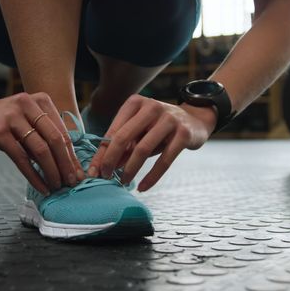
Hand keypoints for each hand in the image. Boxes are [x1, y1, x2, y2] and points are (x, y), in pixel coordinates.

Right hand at [0, 92, 84, 194]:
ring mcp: (12, 117)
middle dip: (66, 164)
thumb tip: (67, 164)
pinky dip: (34, 175)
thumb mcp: (26, 120)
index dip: (72, 155)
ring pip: (40, 149)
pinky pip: (21, 158)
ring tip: (56, 186)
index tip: (78, 173)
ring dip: (51, 172)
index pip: (63, 131)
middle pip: (55, 140)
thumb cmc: (1, 121)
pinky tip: (41, 186)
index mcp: (40, 100)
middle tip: (71, 182)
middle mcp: (28, 105)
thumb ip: (43, 134)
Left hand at [88, 95, 216, 191]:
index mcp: (135, 102)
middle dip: (111, 160)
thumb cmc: (159, 127)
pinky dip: (152, 176)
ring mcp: (169, 119)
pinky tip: (143, 187)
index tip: (94, 171)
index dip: (102, 153)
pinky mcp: (183, 134)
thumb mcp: (140, 131)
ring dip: (130, 169)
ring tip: (123, 182)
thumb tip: (103, 167)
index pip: (113, 130)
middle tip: (105, 177)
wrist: (195, 120)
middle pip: (124, 137)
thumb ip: (123, 145)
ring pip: (143, 149)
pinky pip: (164, 160)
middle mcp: (151, 107)